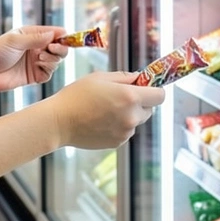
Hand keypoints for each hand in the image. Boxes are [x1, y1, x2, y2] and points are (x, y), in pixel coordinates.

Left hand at [0, 26, 68, 91]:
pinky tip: (38, 66)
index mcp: (33, 34)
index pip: (55, 33)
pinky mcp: (34, 76)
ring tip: (40, 58)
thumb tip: (54, 34)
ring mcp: (36, 62)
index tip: (62, 40)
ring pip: (56, 61)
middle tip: (52, 49)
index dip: (62, 36)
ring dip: (52, 59)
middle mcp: (37, 48)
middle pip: (60, 48)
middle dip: (60, 49)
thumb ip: (35, 38)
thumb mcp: (15, 41)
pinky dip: (48, 70)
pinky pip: (49, 73)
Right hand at [46, 72, 165, 149]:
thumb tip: (140, 78)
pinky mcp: (117, 143)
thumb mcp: (100, 77)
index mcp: (130, 97)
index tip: (144, 88)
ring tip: (104, 110)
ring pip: (136, 121)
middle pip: (150, 109)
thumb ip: (125, 77)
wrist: (59, 122)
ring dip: (128, 115)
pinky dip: (118, 126)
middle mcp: (132, 117)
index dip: (154, 90)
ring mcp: (125, 132)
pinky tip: (100, 121)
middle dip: (140, 102)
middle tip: (119, 97)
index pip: (160, 96)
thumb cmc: (76, 95)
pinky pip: (125, 132)